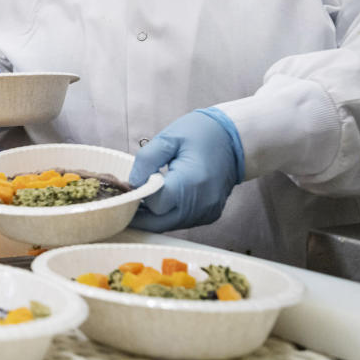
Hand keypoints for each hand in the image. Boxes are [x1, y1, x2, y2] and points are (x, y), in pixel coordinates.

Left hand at [129, 108, 244, 231]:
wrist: (236, 140)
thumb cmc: (202, 134)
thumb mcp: (169, 138)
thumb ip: (146, 160)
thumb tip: (131, 183)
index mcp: (190, 183)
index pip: (154, 203)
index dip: (137, 196)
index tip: (126, 186)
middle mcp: (200, 205)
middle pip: (158, 222)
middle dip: (137, 214)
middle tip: (123, 199)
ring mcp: (206, 213)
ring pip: (168, 225)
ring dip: (151, 216)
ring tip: (139, 197)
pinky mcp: (208, 216)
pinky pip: (180, 222)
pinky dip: (166, 214)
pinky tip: (158, 200)